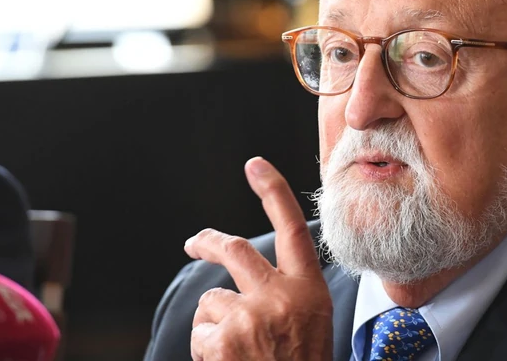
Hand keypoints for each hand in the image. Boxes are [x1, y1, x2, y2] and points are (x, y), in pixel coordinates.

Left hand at [185, 157, 332, 360]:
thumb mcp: (312, 321)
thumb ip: (287, 293)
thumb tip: (249, 279)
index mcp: (308, 288)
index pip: (292, 228)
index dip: (273, 191)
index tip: (255, 165)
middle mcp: (280, 295)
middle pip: (235, 249)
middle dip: (209, 242)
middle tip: (194, 243)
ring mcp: (249, 316)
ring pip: (212, 301)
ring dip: (216, 324)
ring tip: (237, 352)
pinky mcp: (222, 339)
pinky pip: (200, 331)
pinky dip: (207, 347)